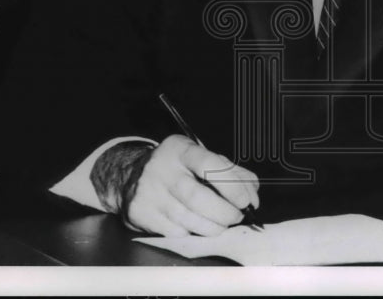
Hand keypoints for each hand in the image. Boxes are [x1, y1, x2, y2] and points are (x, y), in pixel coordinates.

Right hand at [124, 134, 259, 236]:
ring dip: (212, 227)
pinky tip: (197, 226)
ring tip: (222, 225)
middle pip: (197, 197)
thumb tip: (252, 193)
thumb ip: (230, 172)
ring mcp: (149, 192)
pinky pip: (174, 231)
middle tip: (237, 217)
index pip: (208, 164)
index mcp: (181, 150)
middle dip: (224, 212)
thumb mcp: (200, 158)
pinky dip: (192, 233)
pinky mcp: (142, 214)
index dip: (231, 185)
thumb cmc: (177, 168)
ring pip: (187, 219)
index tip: (246, 200)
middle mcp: (162, 169)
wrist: (130, 176)